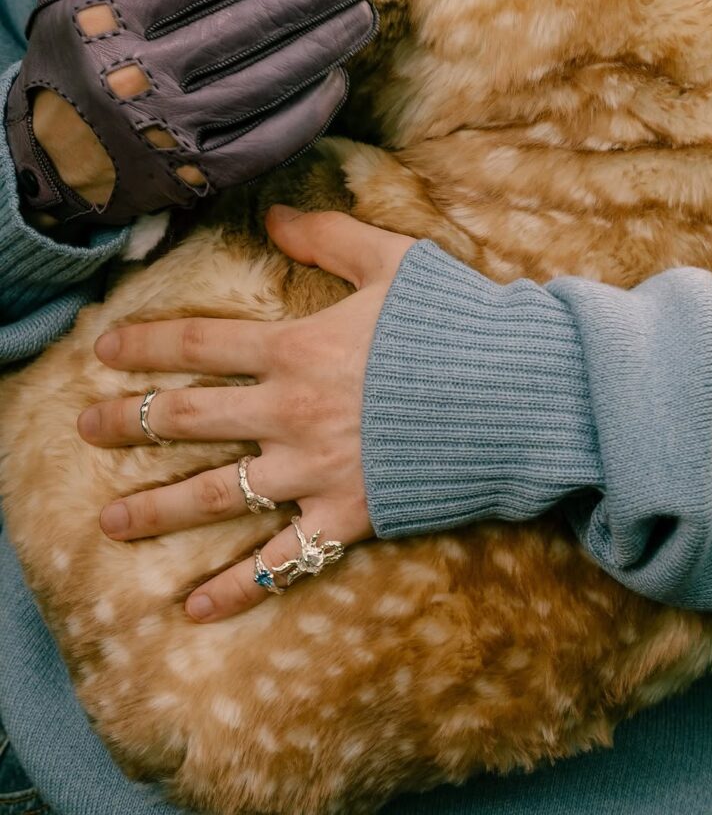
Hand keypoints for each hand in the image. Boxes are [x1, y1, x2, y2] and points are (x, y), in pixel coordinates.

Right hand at [7, 0, 375, 225]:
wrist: (53, 160)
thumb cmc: (74, 56)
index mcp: (114, 19)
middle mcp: (143, 76)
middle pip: (248, 26)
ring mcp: (173, 132)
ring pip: (266, 83)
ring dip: (324, 46)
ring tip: (361, 15)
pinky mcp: (198, 178)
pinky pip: (266, 144)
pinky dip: (308, 113)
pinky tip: (336, 79)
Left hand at [78, 207, 415, 620]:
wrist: (517, 392)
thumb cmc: (456, 322)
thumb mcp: (393, 262)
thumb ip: (327, 235)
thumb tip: (272, 214)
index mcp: (296, 349)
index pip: (198, 345)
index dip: (145, 345)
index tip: (103, 353)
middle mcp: (289, 412)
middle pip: (189, 418)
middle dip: (129, 423)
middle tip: (84, 429)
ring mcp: (313, 470)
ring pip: (216, 493)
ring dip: (157, 509)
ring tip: (110, 520)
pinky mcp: (346, 516)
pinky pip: (282, 559)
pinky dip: (238, 587)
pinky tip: (193, 607)